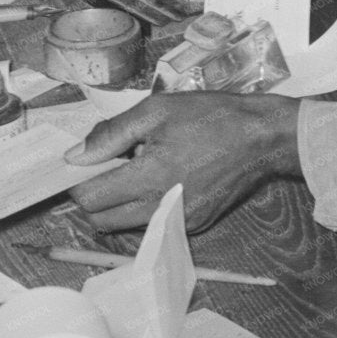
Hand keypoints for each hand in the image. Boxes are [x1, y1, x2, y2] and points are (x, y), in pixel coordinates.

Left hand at [65, 92, 301, 232]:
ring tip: (140, 168)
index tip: (85, 164)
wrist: (261, 138)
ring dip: (120, 203)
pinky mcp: (193, 226)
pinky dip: (147, 205)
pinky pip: (153, 223)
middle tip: (109, 167)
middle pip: (101, 220)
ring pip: (125, 224)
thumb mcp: (156, 111)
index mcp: (149, 177)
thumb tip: (75, 155)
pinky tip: (163, 178)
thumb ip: (110, 134)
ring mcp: (178, 221)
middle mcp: (161, 208)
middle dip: (94, 197)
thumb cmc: (210, 117)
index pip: (90, 199)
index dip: (78, 182)